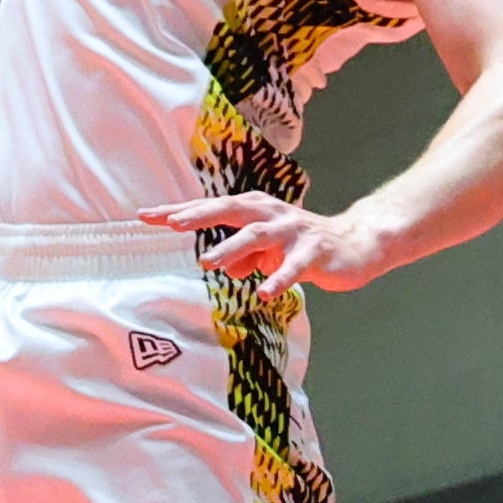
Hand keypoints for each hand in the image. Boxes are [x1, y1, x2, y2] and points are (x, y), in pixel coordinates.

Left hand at [136, 194, 390, 298]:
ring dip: (232, 247)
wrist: (356, 243)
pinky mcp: (314, 252)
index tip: (145, 216)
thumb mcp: (268, 251)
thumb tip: (222, 266)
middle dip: (200, 215)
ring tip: (208, 262)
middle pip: (231, 210)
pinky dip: (278, 279)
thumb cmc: (303, 245)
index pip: (212, 209)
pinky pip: (294, 268)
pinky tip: (263, 294)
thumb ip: (243, 255)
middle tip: (171, 223)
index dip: (179, 211)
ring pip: (259, 236)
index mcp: (256, 211)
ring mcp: (294, 232)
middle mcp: (272, 215)